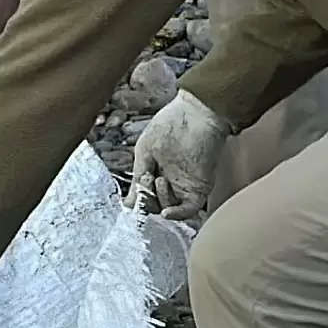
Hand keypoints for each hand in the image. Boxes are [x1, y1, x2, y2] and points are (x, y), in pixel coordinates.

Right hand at [128, 92, 233, 217]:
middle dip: (147, 200)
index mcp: (155, 171)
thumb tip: (128, 203)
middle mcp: (170, 181)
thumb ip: (137, 177)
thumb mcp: (145, 151)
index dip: (137, 199)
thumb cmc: (170, 124)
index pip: (144, 195)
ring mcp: (184, 185)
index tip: (131, 198)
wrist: (198, 113)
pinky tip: (166, 212)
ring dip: (160, 201)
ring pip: (169, 207)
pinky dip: (177, 214)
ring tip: (158, 179)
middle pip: (155, 204)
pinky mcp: (199, 187)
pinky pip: (188, 210)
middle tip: (144, 184)